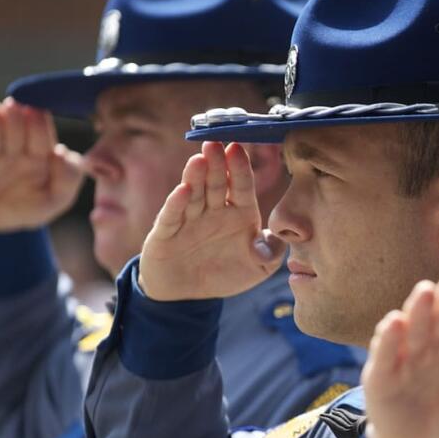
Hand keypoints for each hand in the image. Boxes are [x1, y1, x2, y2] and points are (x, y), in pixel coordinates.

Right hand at [0, 97, 84, 230]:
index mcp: (38, 151)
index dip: (38, 122)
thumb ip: (68, 178)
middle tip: (12, 107)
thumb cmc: (33, 207)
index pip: (40, 132)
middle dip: (15, 117)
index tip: (36, 112)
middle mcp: (13, 146)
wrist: (0, 224)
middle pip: (14, 127)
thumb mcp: (57, 199)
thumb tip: (61, 152)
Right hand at [139, 141, 284, 300]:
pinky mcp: (167, 231)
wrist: (186, 294)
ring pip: (194, 193)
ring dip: (196, 176)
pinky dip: (177, 203)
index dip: (239, 168)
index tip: (238, 148)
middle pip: (216, 183)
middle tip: (216, 143)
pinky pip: (173, 215)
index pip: (241, 186)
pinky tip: (183, 190)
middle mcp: (214, 210)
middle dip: (217, 163)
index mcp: (239, 213)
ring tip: (200, 159)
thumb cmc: (224, 274)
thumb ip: (271, 253)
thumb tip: (268, 240)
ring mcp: (189, 218)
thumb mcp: (258, 269)